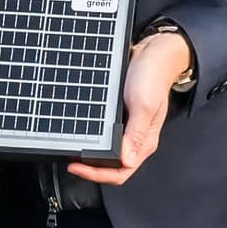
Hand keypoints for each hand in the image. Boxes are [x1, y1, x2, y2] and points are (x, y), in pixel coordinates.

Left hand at [67, 29, 193, 186]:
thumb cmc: (153, 77)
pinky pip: (106, 134)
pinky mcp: (121, 117)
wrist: (155, 53)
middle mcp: (137, 139)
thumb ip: (136, 134)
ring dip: (91, 154)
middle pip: (113, 167)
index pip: (122, 171)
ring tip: (73, 150)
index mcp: (145, 142)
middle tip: (71, 162)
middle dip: (91, 169)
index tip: (77, 167)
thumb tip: (127, 160)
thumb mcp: (143, 105)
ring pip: (109, 152)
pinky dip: (94, 137)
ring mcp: (128, 129)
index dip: (98, 174)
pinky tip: (83, 131)